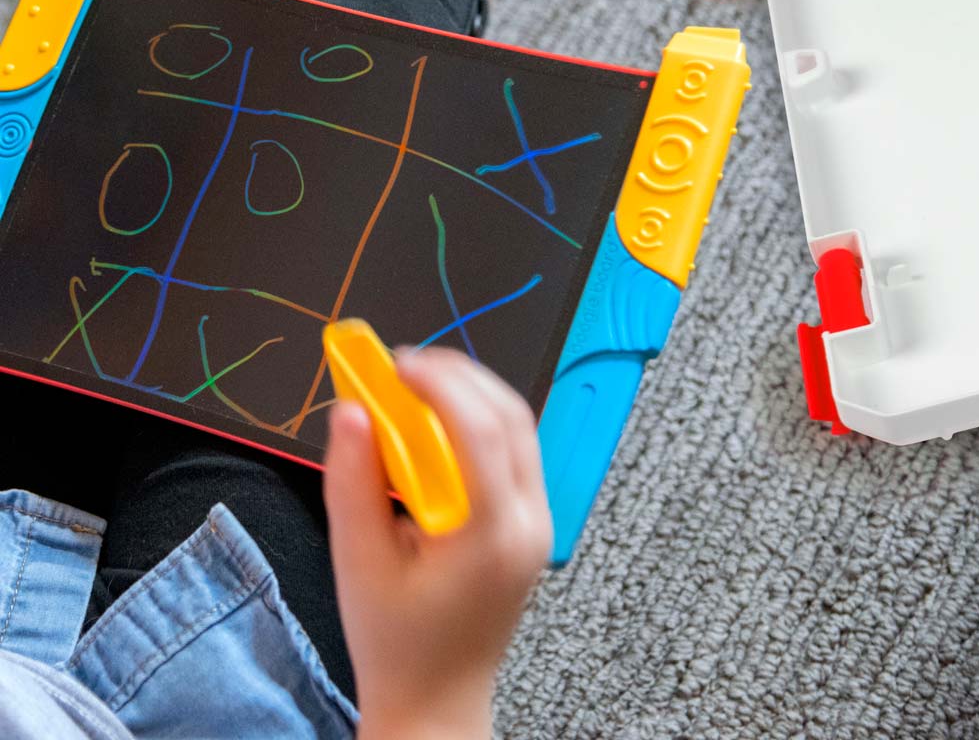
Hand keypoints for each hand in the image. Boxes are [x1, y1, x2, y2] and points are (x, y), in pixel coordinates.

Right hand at [323, 347, 552, 739]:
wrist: (436, 703)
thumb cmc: (396, 646)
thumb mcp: (358, 561)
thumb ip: (353, 481)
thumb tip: (352, 411)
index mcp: (490, 537)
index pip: (479, 431)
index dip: (439, 384)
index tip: (396, 363)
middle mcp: (527, 524)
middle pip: (510, 417)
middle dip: (458, 376)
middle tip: (404, 363)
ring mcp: (537, 524)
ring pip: (519, 428)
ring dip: (471, 394)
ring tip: (416, 385)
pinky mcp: (529, 524)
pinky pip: (514, 451)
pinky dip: (479, 423)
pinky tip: (437, 423)